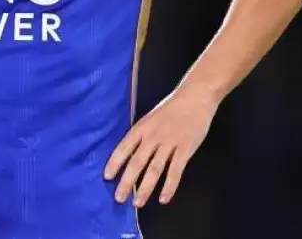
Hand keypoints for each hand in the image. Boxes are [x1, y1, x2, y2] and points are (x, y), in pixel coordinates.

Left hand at [103, 87, 219, 206]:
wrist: (195, 97)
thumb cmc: (171, 108)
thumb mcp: (150, 118)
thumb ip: (141, 134)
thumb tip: (129, 153)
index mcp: (141, 127)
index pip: (124, 147)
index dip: (115, 163)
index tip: (106, 177)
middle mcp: (153, 137)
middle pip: (137, 162)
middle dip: (126, 182)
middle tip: (118, 198)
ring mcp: (169, 143)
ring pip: (154, 170)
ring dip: (145, 188)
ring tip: (138, 203)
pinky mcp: (185, 149)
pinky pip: (175, 171)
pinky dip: (169, 186)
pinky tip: (164, 198)